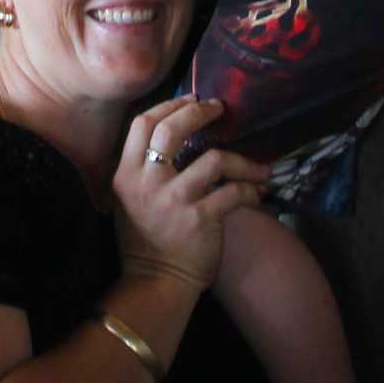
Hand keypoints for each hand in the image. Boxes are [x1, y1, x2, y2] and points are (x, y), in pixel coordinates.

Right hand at [111, 97, 263, 289]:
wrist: (155, 282)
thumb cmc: (145, 240)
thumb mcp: (128, 199)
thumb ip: (143, 169)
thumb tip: (174, 133)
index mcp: (125, 174)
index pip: (142, 124)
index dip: (169, 105)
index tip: (191, 99)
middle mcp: (146, 183)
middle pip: (172, 130)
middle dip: (199, 113)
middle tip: (219, 109)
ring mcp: (174, 200)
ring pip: (215, 159)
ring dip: (243, 161)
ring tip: (258, 167)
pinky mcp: (200, 219)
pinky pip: (234, 192)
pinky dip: (251, 190)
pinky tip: (258, 193)